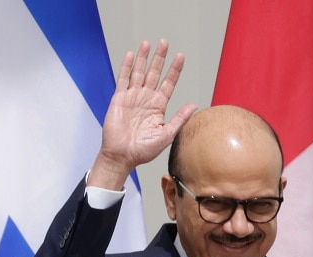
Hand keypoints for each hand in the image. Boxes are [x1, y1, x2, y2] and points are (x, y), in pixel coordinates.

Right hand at [89, 39, 196, 189]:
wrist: (121, 156)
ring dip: (143, 58)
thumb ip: (179, 119)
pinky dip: (126, 67)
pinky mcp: (119, 99)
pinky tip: (131, 55)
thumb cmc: (142, 151)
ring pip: (139, 73)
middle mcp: (145, 99)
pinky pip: (123, 80)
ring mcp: (132, 98)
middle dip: (159, 58)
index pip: (168, 83)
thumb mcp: (166, 135)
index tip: (180, 56)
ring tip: (147, 43)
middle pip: (154, 73)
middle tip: (164, 43)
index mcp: (158, 107)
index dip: (174, 70)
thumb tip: (194, 105)